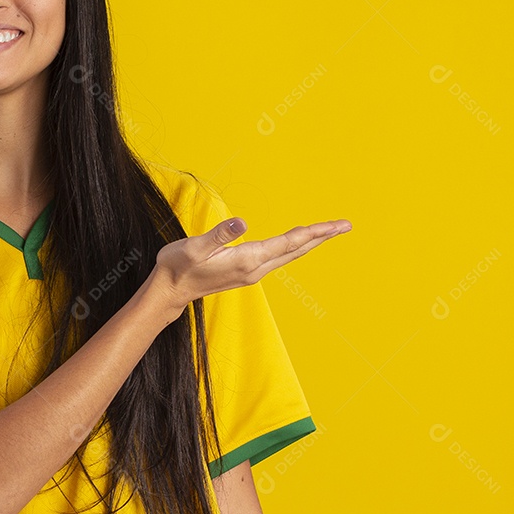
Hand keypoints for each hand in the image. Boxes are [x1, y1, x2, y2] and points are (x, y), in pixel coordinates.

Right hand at [149, 216, 351, 319]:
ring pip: (290, 255)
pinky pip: (279, 258)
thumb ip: (220, 235)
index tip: (335, 225)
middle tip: (345, 225)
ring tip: (329, 230)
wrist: (169, 291)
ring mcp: (252, 273)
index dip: (313, 232)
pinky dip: (294, 246)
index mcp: (248, 260)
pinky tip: (298, 242)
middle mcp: (255, 269)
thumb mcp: (195, 247)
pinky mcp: (247, 272)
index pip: (288, 243)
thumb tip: (242, 222)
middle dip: (321, 237)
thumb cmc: (178, 266)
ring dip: (310, 242)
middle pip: (296, 250)